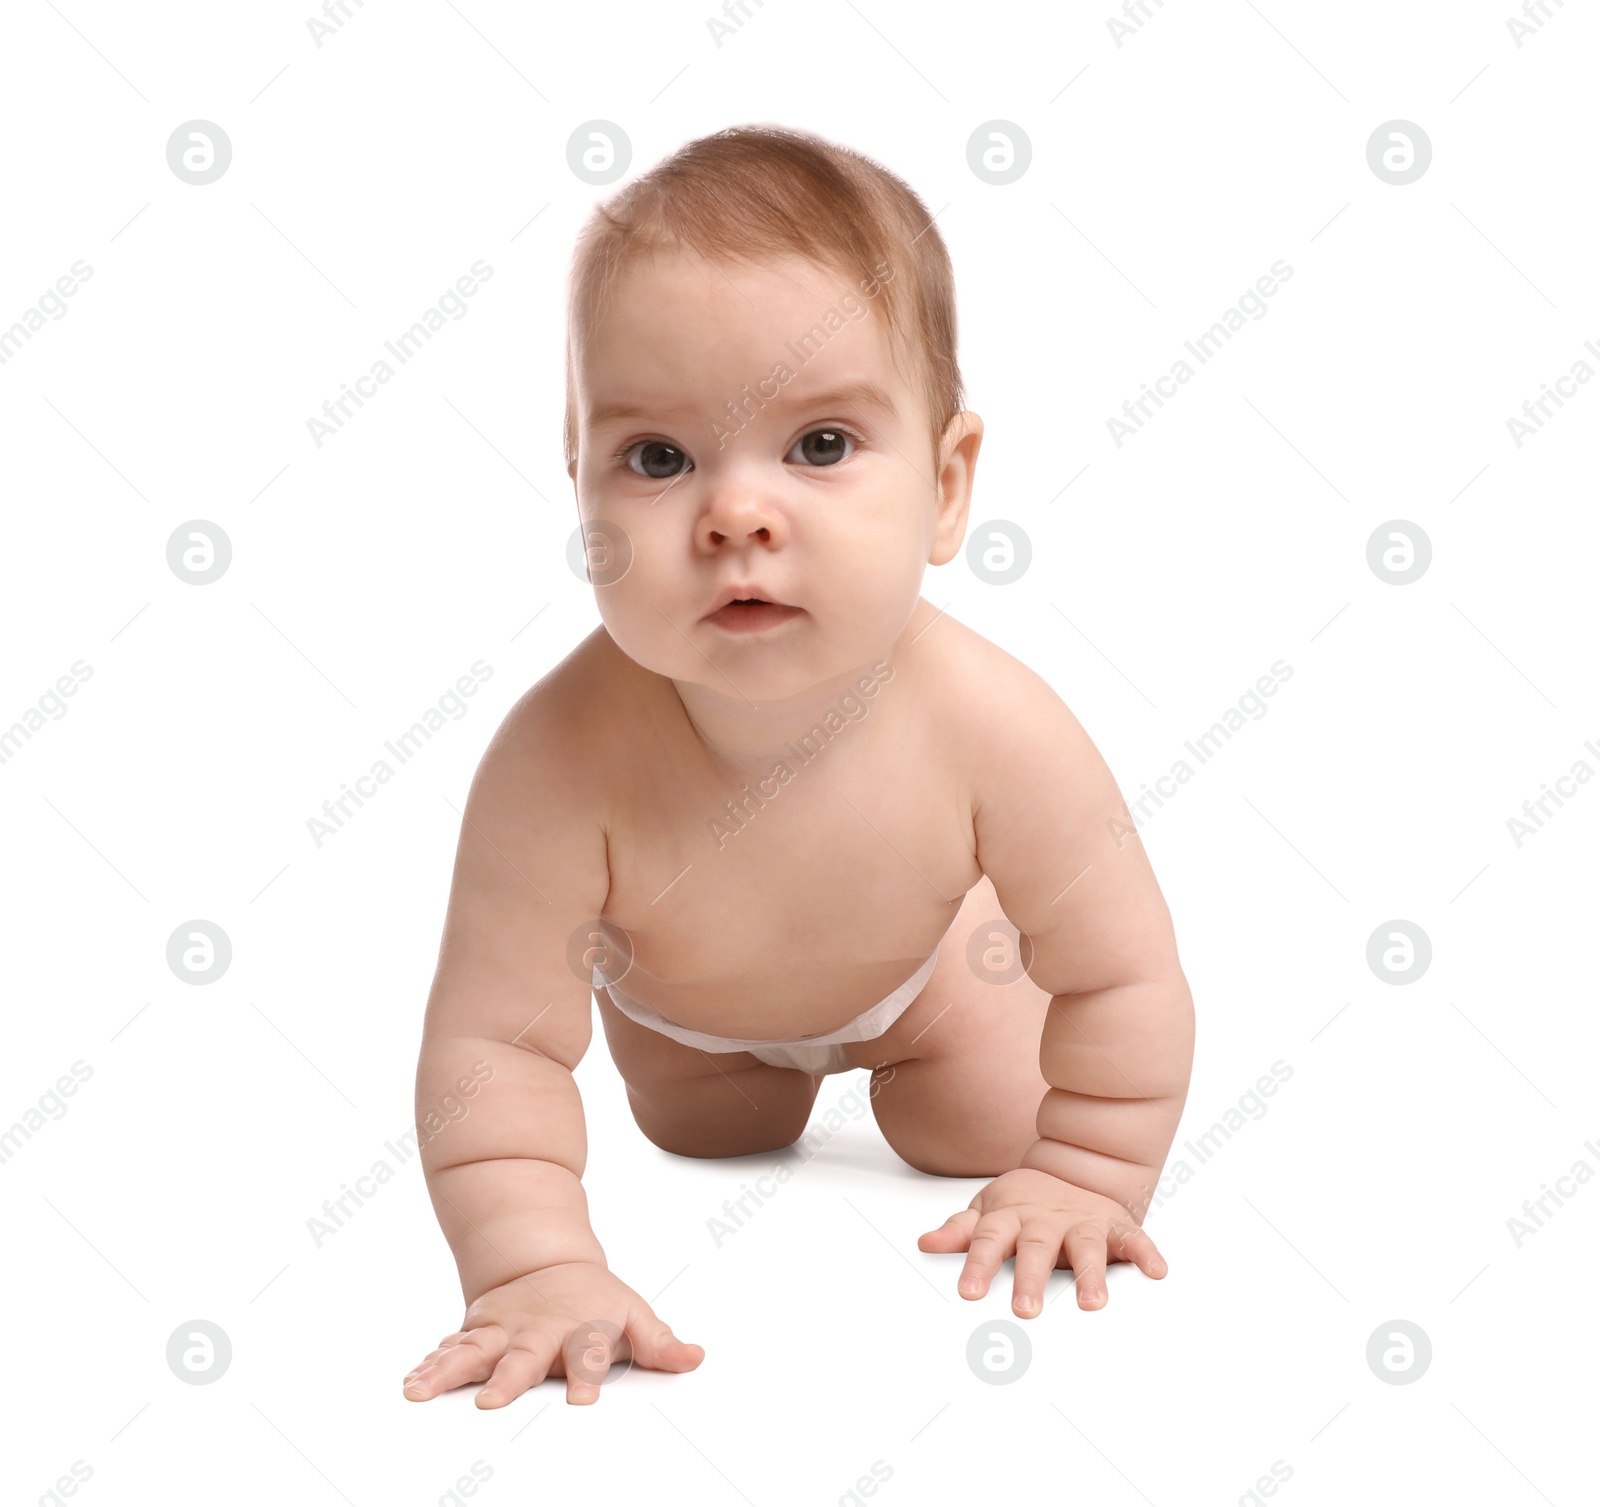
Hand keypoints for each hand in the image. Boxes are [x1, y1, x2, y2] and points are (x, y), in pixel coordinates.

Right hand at [402, 1261, 702, 1406]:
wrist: (545, 1263)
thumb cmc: (593, 1301)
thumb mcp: (631, 1314)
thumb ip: (659, 1343)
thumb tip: (695, 1359)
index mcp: (578, 1330)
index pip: (586, 1354)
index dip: (586, 1375)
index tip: (582, 1400)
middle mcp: (536, 1332)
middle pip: (523, 1356)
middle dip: (508, 1378)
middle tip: (492, 1403)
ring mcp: (502, 1332)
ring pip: (472, 1351)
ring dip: (448, 1371)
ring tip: (421, 1392)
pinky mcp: (475, 1333)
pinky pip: (449, 1351)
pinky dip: (429, 1366)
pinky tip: (411, 1383)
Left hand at [918, 1167, 1166, 1315]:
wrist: (1071, 1167)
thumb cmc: (1024, 1203)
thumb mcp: (988, 1210)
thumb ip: (961, 1231)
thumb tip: (926, 1243)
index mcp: (1011, 1217)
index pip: (990, 1240)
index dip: (979, 1265)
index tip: (968, 1293)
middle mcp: (1046, 1220)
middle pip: (1037, 1247)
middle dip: (1032, 1278)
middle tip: (1025, 1312)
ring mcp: (1082, 1221)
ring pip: (1086, 1246)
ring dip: (1090, 1274)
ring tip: (1091, 1304)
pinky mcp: (1114, 1225)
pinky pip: (1133, 1239)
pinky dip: (1145, 1253)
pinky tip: (1156, 1271)